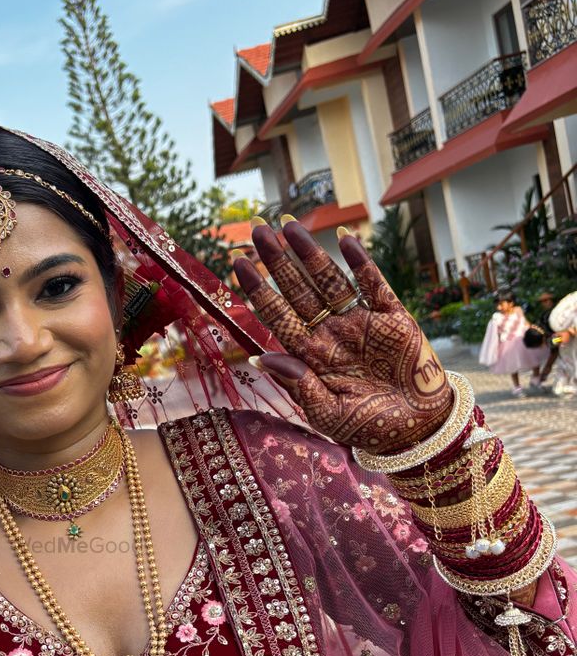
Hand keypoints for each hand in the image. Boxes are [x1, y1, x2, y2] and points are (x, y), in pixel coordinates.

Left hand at [233, 221, 452, 454]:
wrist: (418, 428)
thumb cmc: (368, 426)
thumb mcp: (327, 414)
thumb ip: (298, 385)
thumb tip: (260, 358)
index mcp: (311, 356)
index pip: (278, 316)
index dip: (259, 290)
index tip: (238, 263)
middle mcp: (331, 333)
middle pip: (298, 290)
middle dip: (278, 262)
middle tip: (257, 231)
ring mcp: (360, 322)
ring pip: (330, 281)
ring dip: (311, 254)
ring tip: (289, 226)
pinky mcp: (393, 317)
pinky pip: (374, 284)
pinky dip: (360, 262)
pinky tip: (344, 238)